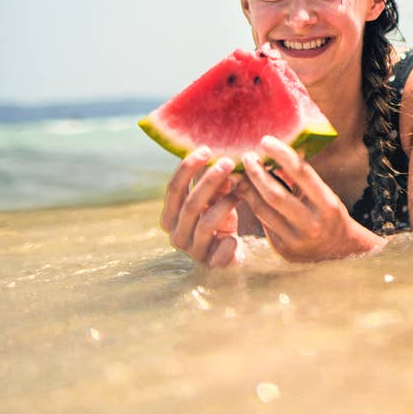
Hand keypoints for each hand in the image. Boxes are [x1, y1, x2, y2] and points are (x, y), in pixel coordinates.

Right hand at [160, 147, 244, 268]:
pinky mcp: (211, 264)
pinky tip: (235, 237)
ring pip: (206, 224)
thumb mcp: (214, 199)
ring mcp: (193, 251)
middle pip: (190, 204)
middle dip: (210, 181)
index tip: (206, 149)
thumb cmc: (219, 220)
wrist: (230, 256)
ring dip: (225, 205)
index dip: (187, 168)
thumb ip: (213, 182)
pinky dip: (228, 242)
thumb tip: (220, 158)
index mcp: (170, 217)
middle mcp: (176, 234)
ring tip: (242, 191)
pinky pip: (219, 250)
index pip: (174, 189)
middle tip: (229, 162)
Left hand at [238, 136, 383, 261]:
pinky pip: (264, 223)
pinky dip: (254, 206)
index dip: (281, 154)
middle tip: (247, 157)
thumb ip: (301, 178)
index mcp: (327, 204)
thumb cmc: (330, 214)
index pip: (301, 173)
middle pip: (275, 194)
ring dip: (248, 190)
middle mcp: (312, 224)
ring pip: (263, 210)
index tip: (265, 140)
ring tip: (239, 175)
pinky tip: (247, 194)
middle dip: (256, 173)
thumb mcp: (324, 194)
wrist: (340, 251)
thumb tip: (277, 153)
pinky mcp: (282, 250)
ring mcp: (296, 240)